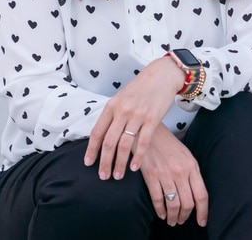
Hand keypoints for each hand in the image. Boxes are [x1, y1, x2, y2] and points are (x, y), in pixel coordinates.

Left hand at [84, 56, 183, 180]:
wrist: (163, 75)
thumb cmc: (142, 87)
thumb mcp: (123, 96)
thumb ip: (114, 113)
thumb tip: (104, 134)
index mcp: (112, 105)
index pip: (97, 132)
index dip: (91, 150)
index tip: (88, 164)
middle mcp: (122, 111)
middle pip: (109, 142)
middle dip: (104, 162)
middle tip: (104, 176)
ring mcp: (137, 115)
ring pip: (124, 145)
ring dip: (119, 163)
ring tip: (118, 176)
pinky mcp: (152, 119)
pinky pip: (142, 143)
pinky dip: (137, 157)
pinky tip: (134, 167)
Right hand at [140, 124, 208, 226]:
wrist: (150, 132)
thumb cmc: (168, 144)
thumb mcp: (186, 156)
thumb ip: (192, 173)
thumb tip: (196, 194)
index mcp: (192, 166)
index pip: (201, 195)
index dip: (203, 212)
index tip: (202, 222)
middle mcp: (181, 171)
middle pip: (188, 203)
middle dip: (185, 216)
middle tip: (181, 221)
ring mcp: (166, 174)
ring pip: (173, 204)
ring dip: (173, 216)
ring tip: (171, 220)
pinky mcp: (151, 176)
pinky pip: (158, 199)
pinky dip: (160, 210)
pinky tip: (161, 214)